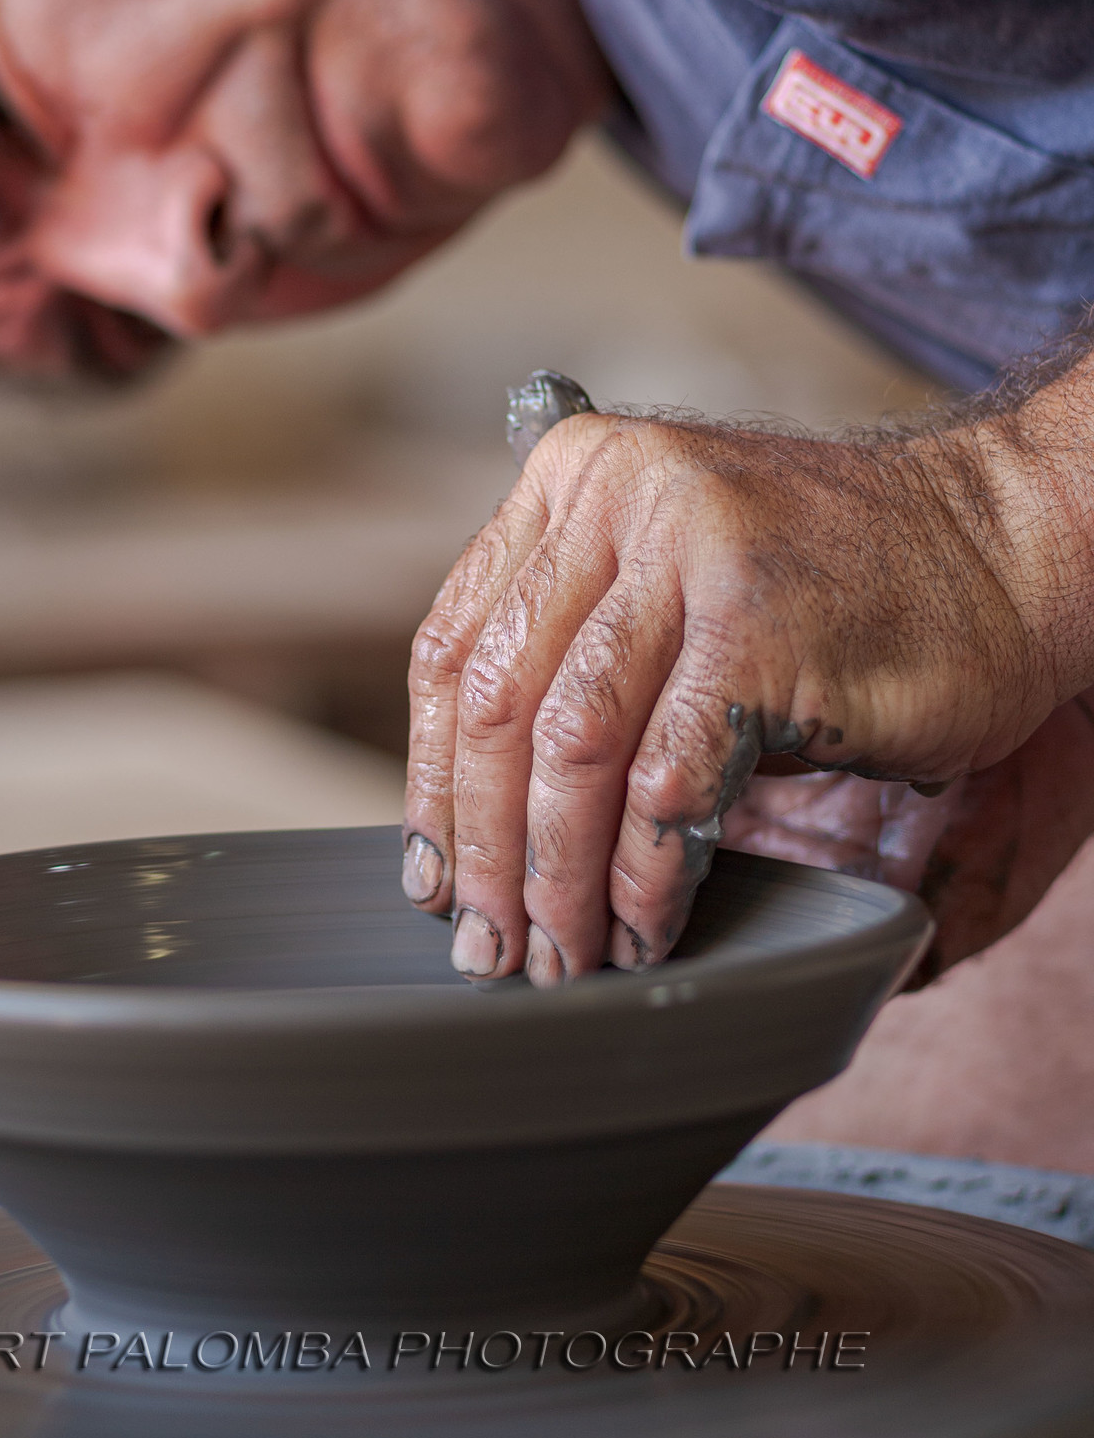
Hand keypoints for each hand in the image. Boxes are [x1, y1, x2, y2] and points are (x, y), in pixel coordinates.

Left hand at [402, 403, 1088, 982]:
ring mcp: (690, 555)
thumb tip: (476, 806)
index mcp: (576, 478)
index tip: (432, 876)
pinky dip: (643, 877)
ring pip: (567, 750)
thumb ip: (582, 641)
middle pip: (495, 705)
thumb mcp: (677, 572)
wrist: (1007, 544)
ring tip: (558, 959)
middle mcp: (618, 496)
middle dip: (483, 850)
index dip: (430, 780)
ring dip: (555, 880)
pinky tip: (643, 929)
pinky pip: (665, 784)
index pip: (453, 646)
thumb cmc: (841, 584)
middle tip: (485, 947)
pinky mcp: (760, 630)